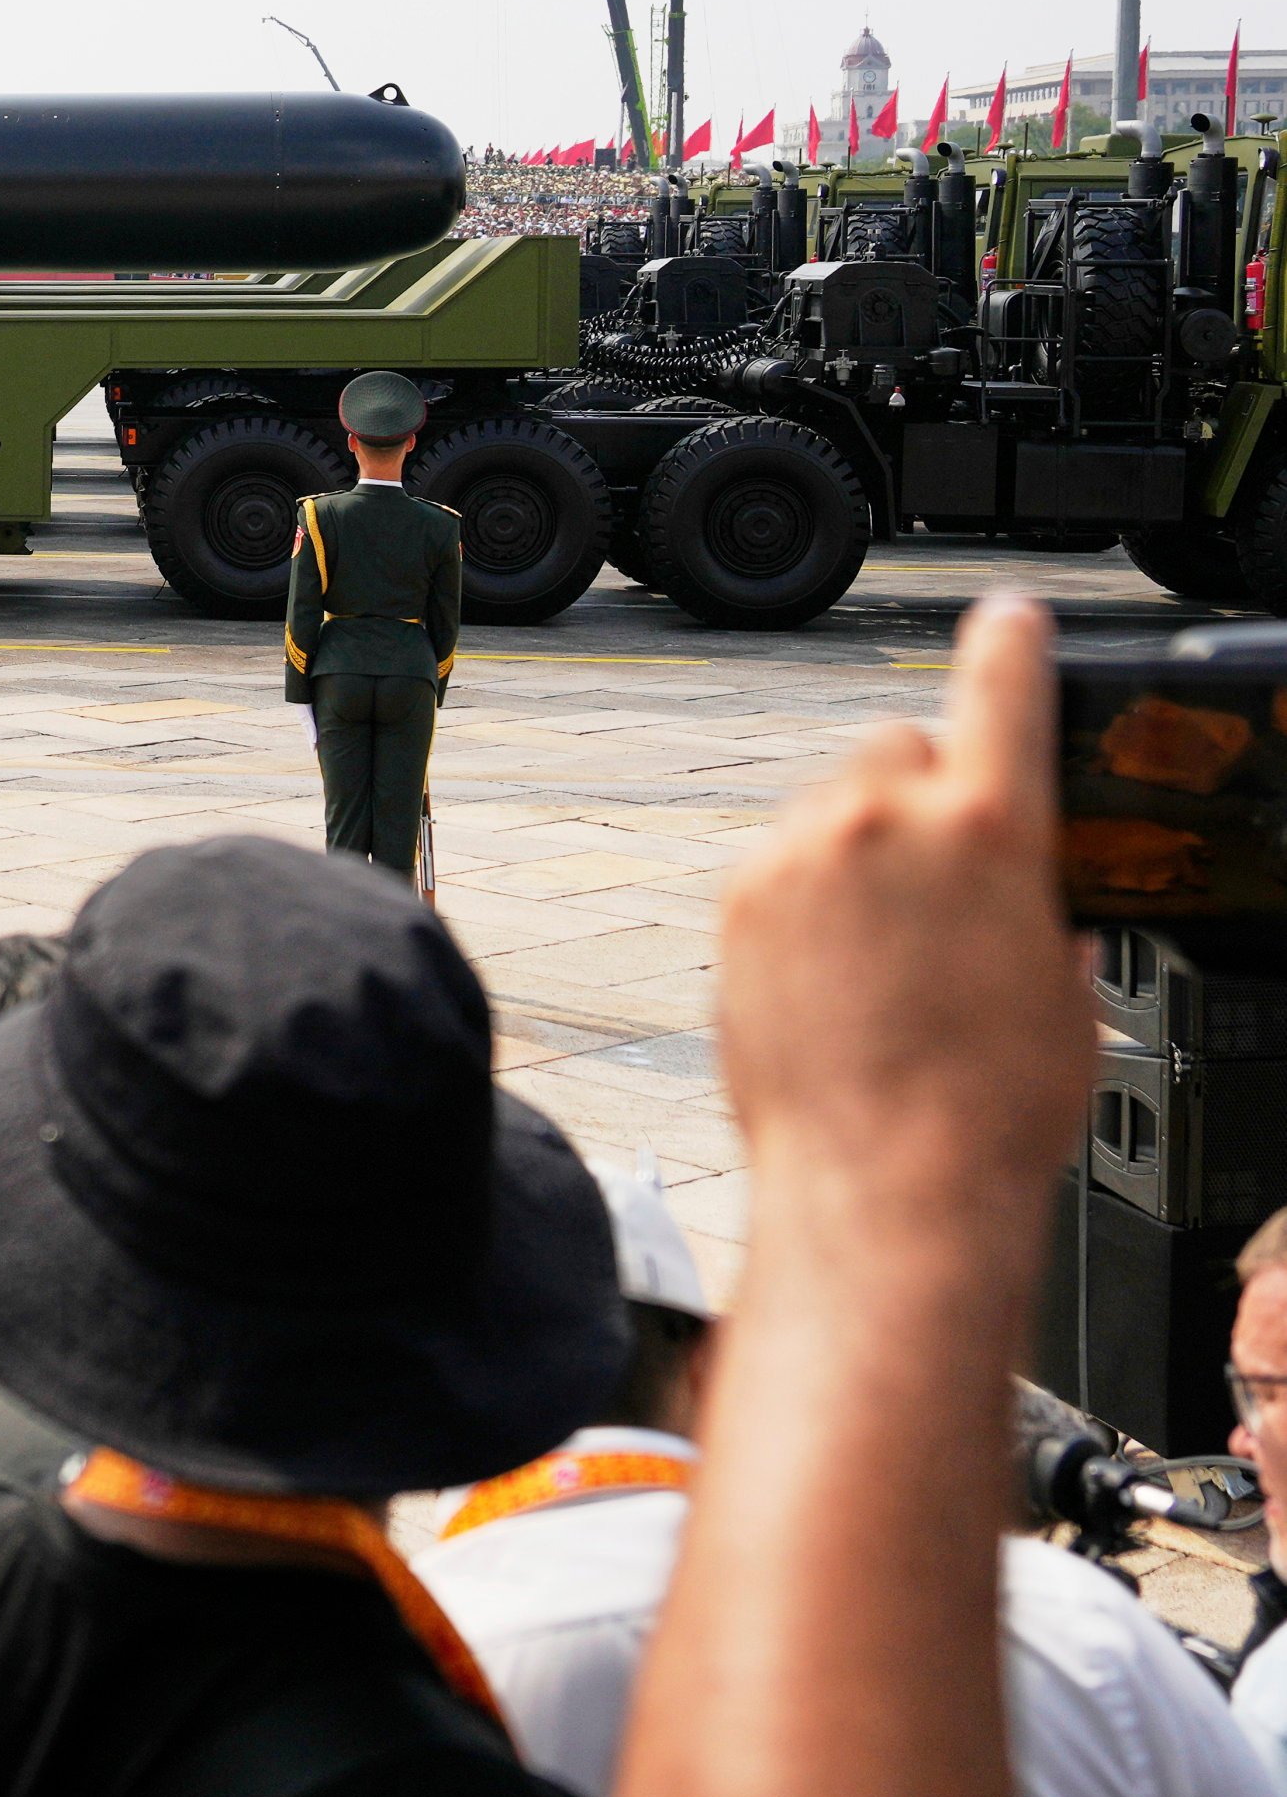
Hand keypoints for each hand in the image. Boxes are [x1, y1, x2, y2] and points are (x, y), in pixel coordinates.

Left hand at [714, 595, 1088, 1255]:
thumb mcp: (1060, 992)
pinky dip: (804, 893)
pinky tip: (830, 970)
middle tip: (937, 878)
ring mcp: (797, 857)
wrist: (884, 1180)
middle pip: (899, 747)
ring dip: (856, 845)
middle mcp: (881, 822)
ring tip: (882, 947)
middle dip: (923, 793)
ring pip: (830, 804)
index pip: (1001, 686)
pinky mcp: (737, 902)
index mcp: (989, 826)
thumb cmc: (985, 1106)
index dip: (1010, 642)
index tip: (1009, 616)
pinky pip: (779, 863)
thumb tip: (1033, 911)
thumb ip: (1039, 913)